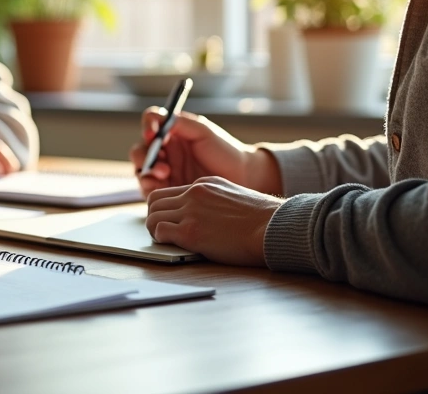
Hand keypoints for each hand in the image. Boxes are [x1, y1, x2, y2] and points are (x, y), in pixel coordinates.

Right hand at [129, 107, 282, 197]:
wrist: (243, 179)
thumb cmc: (225, 152)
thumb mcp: (203, 131)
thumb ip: (180, 123)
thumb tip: (156, 119)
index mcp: (172, 133)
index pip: (150, 125)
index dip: (147, 127)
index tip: (154, 133)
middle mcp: (164, 152)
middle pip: (140, 150)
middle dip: (143, 155)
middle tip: (160, 162)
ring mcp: (164, 172)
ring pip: (141, 171)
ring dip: (146, 172)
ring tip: (164, 175)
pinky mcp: (167, 191)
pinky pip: (149, 190)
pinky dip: (150, 188)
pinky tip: (162, 188)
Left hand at [145, 177, 283, 266]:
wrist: (275, 228)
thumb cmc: (263, 219)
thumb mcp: (234, 196)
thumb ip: (214, 200)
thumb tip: (204, 214)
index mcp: (204, 183)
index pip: (169, 191)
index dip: (164, 207)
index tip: (168, 218)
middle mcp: (194, 194)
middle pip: (154, 201)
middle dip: (155, 216)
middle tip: (161, 230)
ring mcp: (190, 211)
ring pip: (152, 216)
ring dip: (155, 229)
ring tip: (165, 239)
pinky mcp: (190, 231)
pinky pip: (159, 231)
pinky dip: (160, 239)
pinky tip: (171, 244)